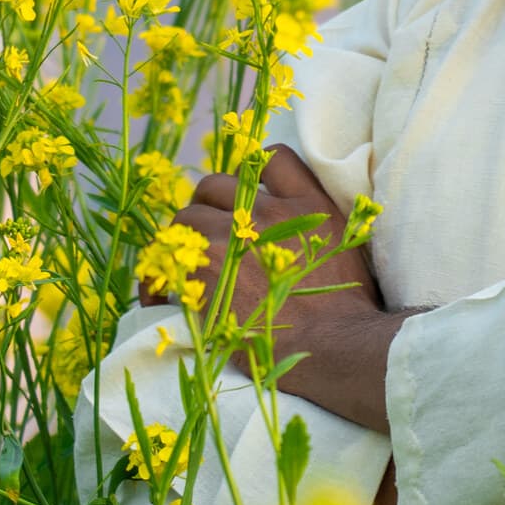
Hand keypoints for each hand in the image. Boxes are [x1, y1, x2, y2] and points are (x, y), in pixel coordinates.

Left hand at [159, 144, 404, 434]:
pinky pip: (166, 264)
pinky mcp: (207, 274)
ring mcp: (233, 240)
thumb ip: (320, 224)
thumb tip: (298, 226)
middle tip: (204, 231)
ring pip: (186, 219)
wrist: (333, 345)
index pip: (271, 160)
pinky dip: (157, 280)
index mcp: (306, 203)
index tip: (244, 192)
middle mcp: (266, 212)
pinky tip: (157, 295)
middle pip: (215, 185)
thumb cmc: (346, 308)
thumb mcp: (347, 248)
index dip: (251, 170)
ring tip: (177, 264)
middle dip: (205, 205)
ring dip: (180, 240)